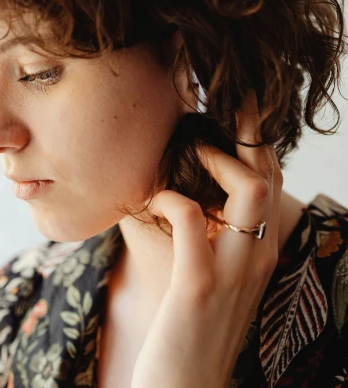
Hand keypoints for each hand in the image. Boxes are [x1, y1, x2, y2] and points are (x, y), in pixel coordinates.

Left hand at [130, 90, 282, 387]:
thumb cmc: (190, 328)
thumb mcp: (210, 276)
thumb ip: (210, 238)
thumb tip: (182, 191)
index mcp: (259, 250)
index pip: (270, 181)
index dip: (257, 140)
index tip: (241, 102)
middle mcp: (256, 255)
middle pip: (267, 174)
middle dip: (249, 129)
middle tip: (229, 96)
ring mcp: (233, 270)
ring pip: (249, 189)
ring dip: (217, 160)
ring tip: (191, 150)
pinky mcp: (198, 285)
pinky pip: (190, 218)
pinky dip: (171, 196)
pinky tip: (154, 198)